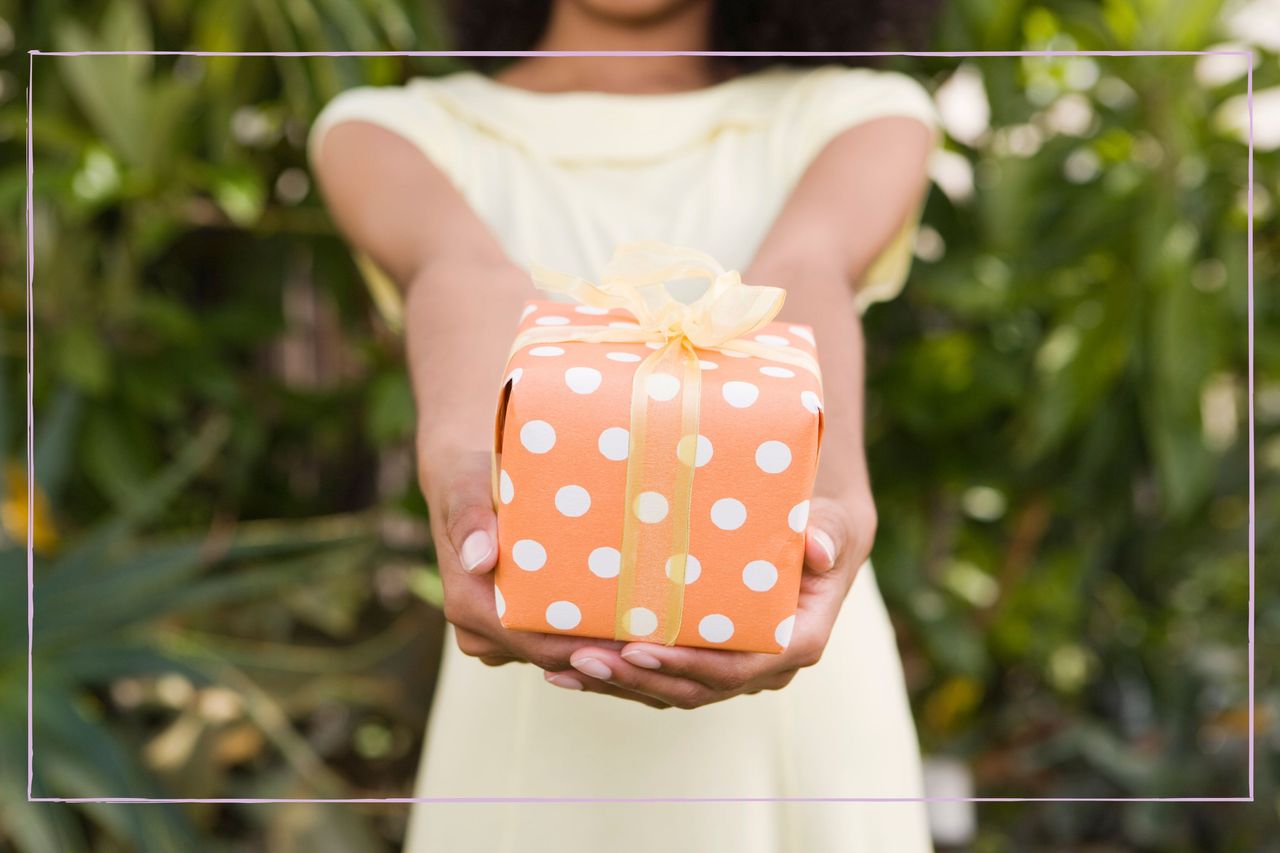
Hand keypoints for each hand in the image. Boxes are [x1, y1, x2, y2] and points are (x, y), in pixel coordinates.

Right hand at [419, 445, 674, 708]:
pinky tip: (644, 627)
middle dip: (607, 653)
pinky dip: (597, 637)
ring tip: (664, 637)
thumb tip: (480, 559)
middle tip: (665, 642)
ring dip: (607, 649)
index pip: (536, 643)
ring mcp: (503, 637)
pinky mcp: (521, 630)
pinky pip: (562, 642)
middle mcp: (483, 633)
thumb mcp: (467, 488)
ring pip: (562, 656)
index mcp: (469, 607)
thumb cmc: (471, 480)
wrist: (468, 485)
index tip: (633, 641)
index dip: (585, 648)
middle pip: (556, 657)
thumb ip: (470, 519)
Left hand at [541, 491, 876, 708]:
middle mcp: (765, 665)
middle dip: (638, 679)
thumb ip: (827, 532)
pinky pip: (663, 679)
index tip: (640, 650)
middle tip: (584, 658)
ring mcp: (735, 668)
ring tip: (565, 668)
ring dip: (619, 685)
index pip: (740, 666)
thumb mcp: (834, 520)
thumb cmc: (824, 523)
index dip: (689, 665)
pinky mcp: (707, 660)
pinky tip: (570, 666)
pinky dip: (619, 676)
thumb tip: (819, 548)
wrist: (818, 534)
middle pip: (696, 687)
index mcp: (796, 640)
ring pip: (674, 691)